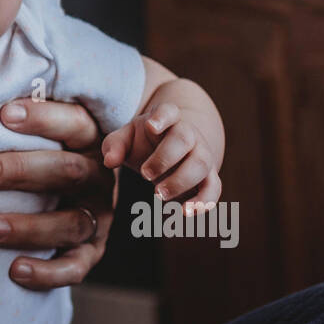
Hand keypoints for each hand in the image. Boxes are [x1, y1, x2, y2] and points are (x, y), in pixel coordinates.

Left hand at [0, 98, 115, 290]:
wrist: (73, 195)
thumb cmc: (37, 150)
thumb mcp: (36, 129)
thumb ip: (13, 114)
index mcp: (90, 140)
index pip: (75, 123)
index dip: (43, 118)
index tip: (3, 114)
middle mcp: (98, 178)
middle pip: (69, 171)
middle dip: (22, 170)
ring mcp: (97, 216)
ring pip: (70, 223)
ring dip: (29, 226)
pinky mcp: (91, 251)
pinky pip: (75, 267)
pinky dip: (47, 271)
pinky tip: (14, 270)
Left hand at [101, 101, 221, 210]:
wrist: (172, 151)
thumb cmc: (144, 142)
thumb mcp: (126, 139)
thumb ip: (114, 146)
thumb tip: (109, 161)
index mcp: (167, 119)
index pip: (169, 111)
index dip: (162, 117)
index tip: (151, 126)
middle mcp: (189, 134)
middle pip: (185, 139)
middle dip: (165, 158)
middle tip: (145, 175)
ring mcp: (202, 154)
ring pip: (202, 163)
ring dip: (181, 181)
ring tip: (158, 195)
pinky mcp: (209, 176)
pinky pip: (214, 187)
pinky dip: (203, 201)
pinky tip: (185, 213)